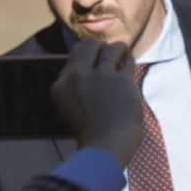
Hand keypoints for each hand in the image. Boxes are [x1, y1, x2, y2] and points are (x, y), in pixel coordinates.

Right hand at [51, 40, 143, 165]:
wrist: (105, 144)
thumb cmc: (90, 135)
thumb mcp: (70, 109)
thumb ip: (76, 91)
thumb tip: (90, 76)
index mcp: (61, 86)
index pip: (72, 60)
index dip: (84, 57)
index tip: (92, 59)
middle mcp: (77, 76)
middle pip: (87, 46)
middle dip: (98, 46)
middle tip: (106, 50)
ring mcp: (100, 75)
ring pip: (110, 50)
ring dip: (117, 48)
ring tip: (122, 50)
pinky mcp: (121, 80)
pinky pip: (127, 62)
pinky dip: (129, 59)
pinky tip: (129, 59)